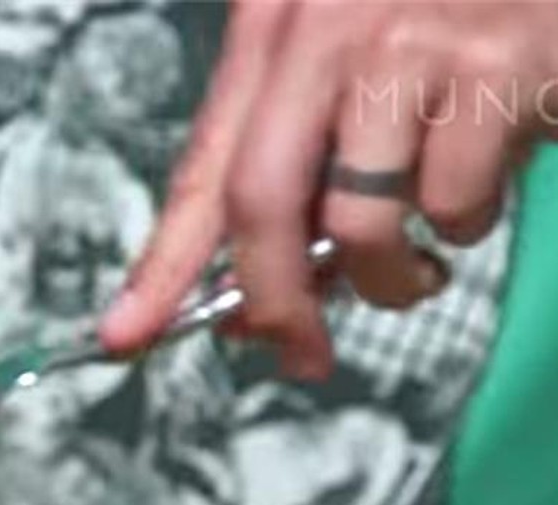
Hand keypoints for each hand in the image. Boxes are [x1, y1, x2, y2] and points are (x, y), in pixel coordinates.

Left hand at [98, 0, 557, 379]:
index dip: (161, 268)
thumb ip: (296, 162)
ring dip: (390, 277)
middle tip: (300, 356)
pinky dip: (467, 222)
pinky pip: (455, 203)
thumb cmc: (438, 5)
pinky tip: (487, 174)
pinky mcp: (492, 70)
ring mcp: (407, 48)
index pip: (201, 170)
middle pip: (260, 205)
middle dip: (274, 304)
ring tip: (423, 261)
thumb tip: (260, 299)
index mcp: (271, 26)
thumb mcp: (343, 58)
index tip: (125, 336)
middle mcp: (324, 31)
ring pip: (363, 225)